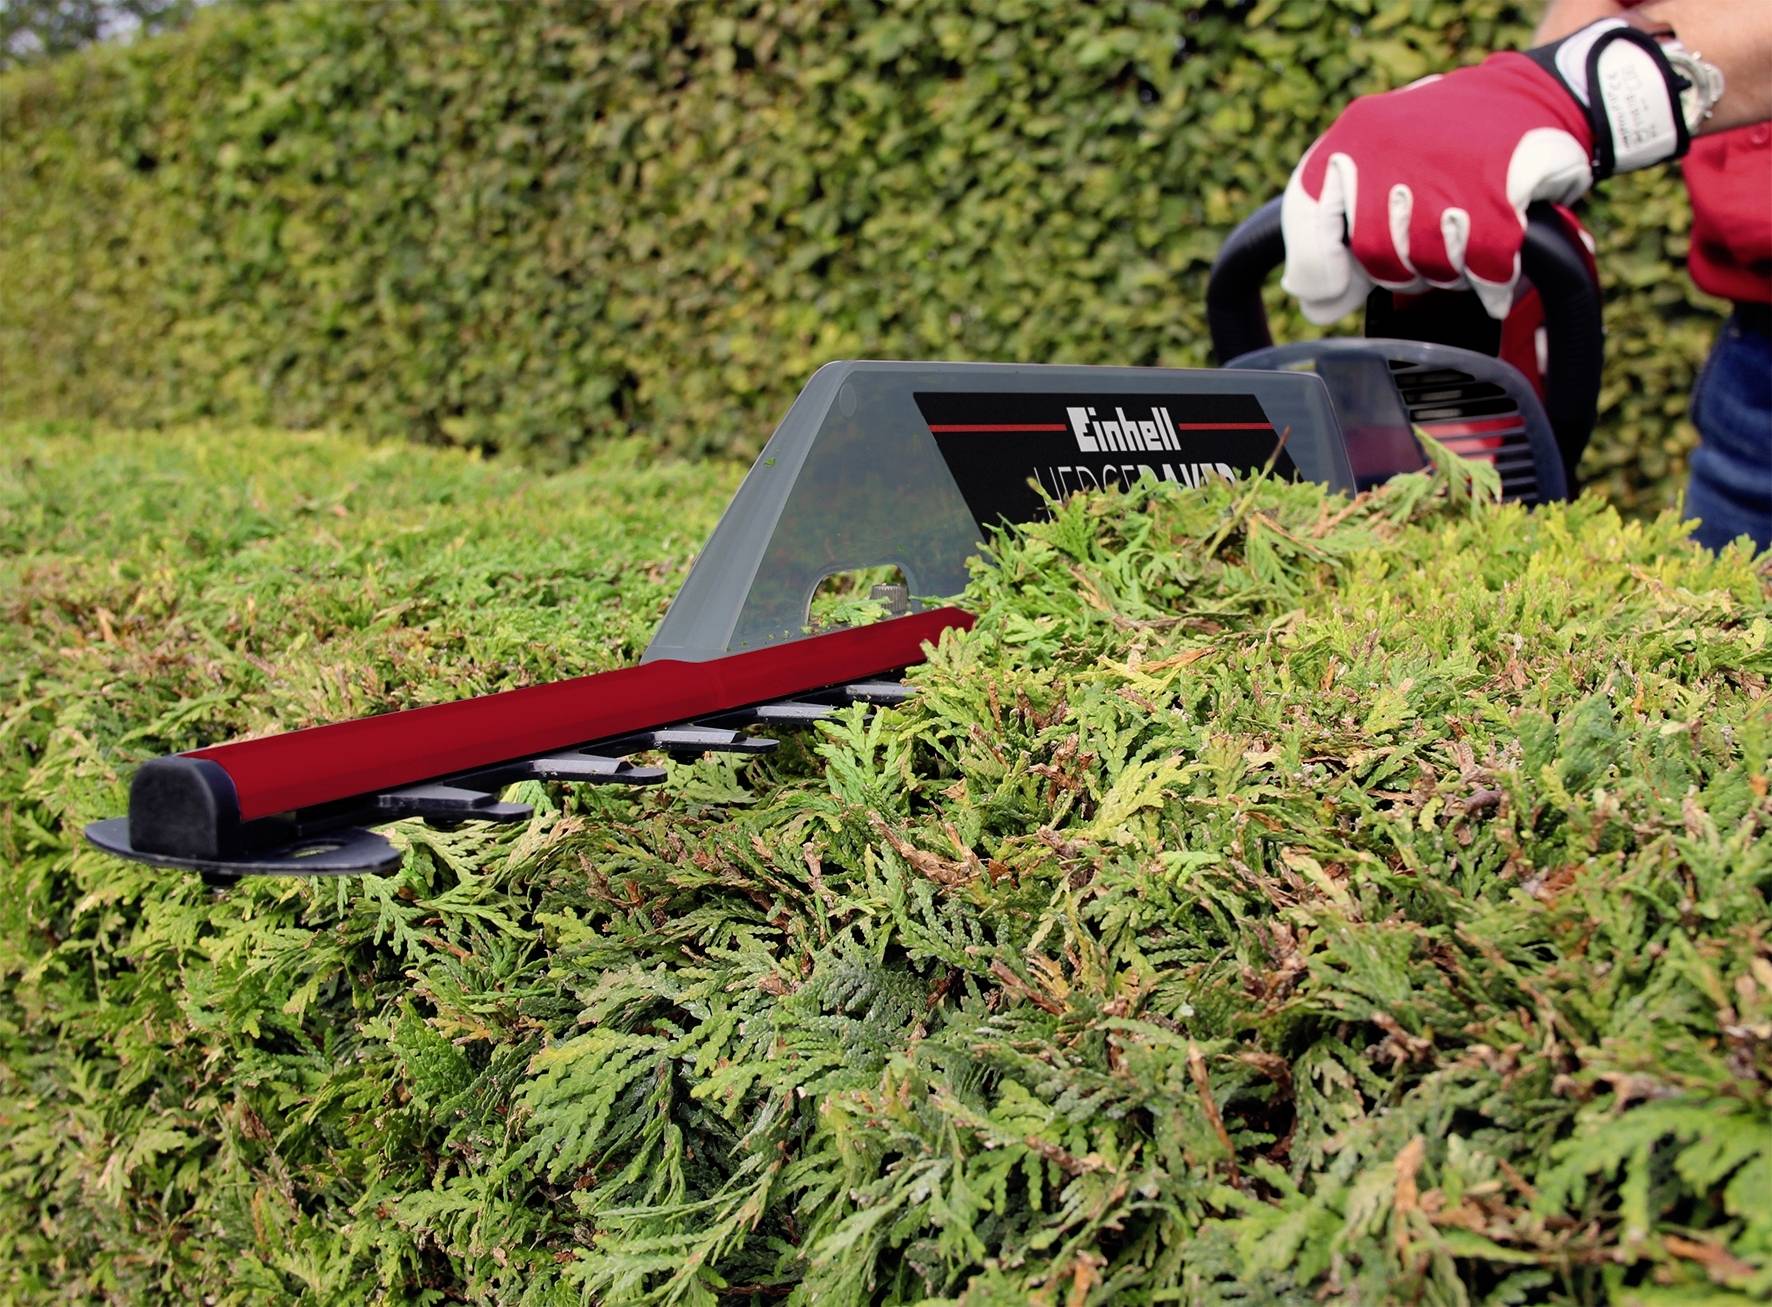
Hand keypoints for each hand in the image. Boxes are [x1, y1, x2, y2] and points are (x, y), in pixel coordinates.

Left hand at [1281, 20, 1688, 322]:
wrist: (1536, 98)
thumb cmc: (1448, 149)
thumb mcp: (1380, 172)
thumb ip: (1340, 233)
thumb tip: (1315, 304)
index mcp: (1350, 138)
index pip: (1306, 216)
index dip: (1319, 266)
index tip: (1339, 288)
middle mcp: (1389, 145)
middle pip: (1375, 253)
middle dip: (1401, 271)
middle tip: (1423, 255)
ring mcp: (1444, 163)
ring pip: (1431, 262)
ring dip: (1451, 272)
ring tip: (1464, 244)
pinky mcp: (1499, 182)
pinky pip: (1485, 262)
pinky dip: (1492, 281)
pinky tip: (1495, 278)